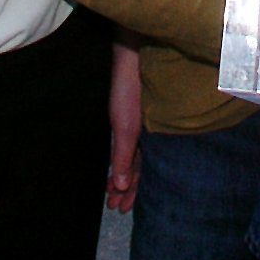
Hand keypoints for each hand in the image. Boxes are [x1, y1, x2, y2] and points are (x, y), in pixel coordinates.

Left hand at [106, 34, 143, 211]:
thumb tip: (120, 186)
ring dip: (124, 172)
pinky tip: (120, 156)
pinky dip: (126, 153)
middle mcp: (144, 131)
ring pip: (136, 154)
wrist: (135, 52)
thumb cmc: (131, 86)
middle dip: (127, 187)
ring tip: (113, 189)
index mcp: (146, 137)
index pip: (139, 172)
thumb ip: (125, 154)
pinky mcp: (133, 108)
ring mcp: (140, 120)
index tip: (120, 208)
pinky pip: (133, 139)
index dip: (131, 191)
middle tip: (116, 206)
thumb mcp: (125, 124)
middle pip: (138, 166)